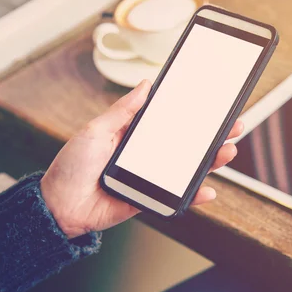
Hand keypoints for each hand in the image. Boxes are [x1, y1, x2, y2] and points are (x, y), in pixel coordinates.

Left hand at [41, 80, 243, 238]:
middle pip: (186, 145)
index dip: (192, 114)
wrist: (58, 206)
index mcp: (134, 135)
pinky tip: (208, 190)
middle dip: (211, 136)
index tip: (213, 106)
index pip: (170, 122)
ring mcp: (149, 178)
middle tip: (232, 126)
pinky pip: (175, 196)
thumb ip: (123, 111)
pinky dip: (193, 196)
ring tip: (226, 152)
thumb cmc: (72, 166)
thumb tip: (146, 85)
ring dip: (210, 162)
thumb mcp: (96, 130)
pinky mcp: (148, 199)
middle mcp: (145, 156)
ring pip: (186, 169)